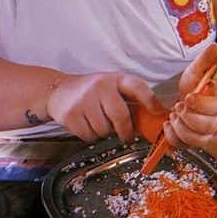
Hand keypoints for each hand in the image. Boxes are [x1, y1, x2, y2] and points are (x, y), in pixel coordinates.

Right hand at [47, 71, 166, 141]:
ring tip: (99, 123)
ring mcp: (85, 100)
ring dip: (105, 133)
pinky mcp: (72, 114)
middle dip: (126, 132)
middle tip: (128, 138)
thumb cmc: (93, 92)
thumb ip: (128, 99)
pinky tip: (87, 125)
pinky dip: (91, 136)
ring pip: (104, 129)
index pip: (137, 86)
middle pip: (121, 116)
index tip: (157, 111)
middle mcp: (100, 87)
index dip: (150, 99)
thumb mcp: (111, 87)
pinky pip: (90, 136)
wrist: (59, 90)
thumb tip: (152, 118)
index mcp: (116, 79)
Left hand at [165, 44, 216, 148]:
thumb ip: (205, 59)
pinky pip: (185, 147)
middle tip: (178, 106)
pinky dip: (173, 139)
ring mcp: (205, 133)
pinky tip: (167, 126)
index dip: (201, 104)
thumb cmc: (198, 83)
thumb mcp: (198, 69)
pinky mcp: (193, 141)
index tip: (187, 96)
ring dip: (181, 130)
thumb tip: (215, 46)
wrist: (194, 97)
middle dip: (189, 118)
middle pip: (208, 127)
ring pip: (197, 140)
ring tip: (172, 116)